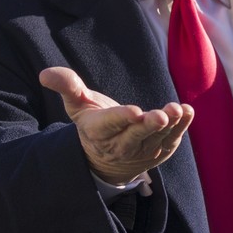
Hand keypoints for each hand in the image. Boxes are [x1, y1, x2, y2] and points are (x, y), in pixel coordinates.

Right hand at [39, 66, 192, 185]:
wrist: (107, 158)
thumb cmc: (93, 122)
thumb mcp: (78, 105)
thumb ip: (68, 87)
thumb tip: (45, 73)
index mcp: (99, 131)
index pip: (109, 125)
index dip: (121, 118)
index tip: (134, 111)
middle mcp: (120, 145)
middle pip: (136, 136)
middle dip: (148, 126)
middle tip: (160, 115)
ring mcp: (142, 151)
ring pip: (156, 139)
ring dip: (170, 125)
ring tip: (178, 110)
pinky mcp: (159, 151)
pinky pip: (171, 141)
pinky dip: (181, 128)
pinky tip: (188, 112)